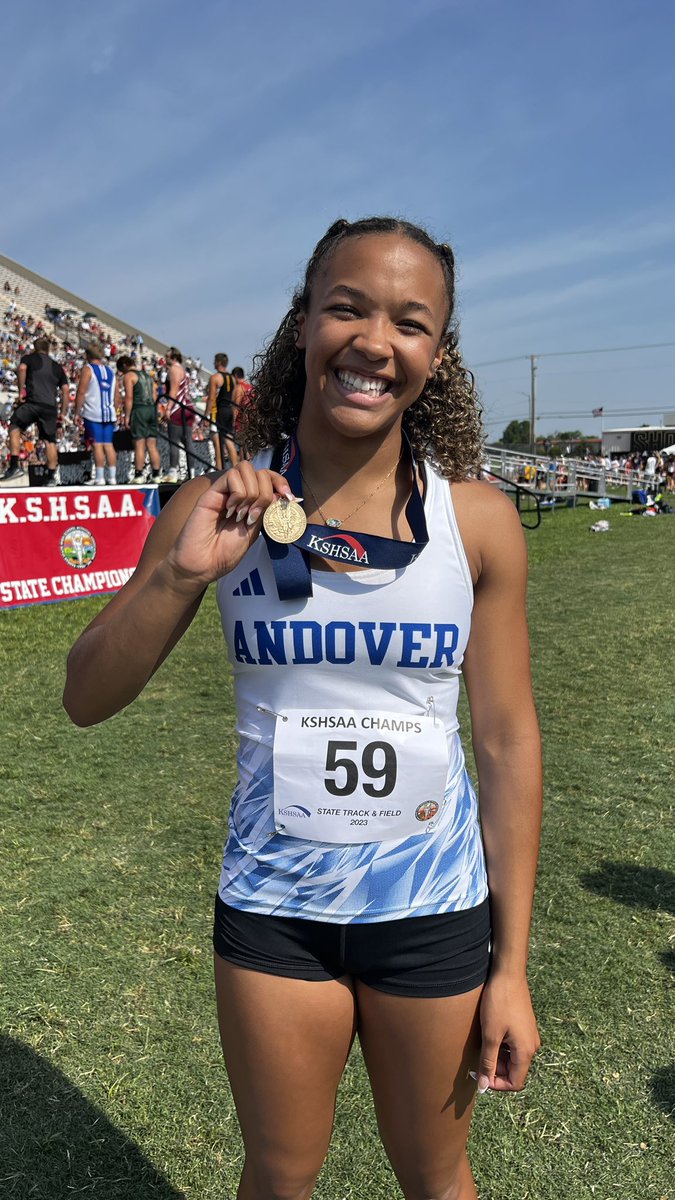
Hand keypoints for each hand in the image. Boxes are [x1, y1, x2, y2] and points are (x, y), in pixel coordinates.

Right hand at [165, 461, 291, 588]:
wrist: (203, 565)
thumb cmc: (224, 553)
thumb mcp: (254, 531)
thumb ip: (266, 511)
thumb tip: (281, 494)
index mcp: (251, 502)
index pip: (269, 477)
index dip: (280, 482)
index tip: (288, 498)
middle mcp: (238, 493)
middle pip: (261, 472)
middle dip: (265, 494)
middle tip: (252, 516)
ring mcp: (225, 492)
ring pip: (246, 469)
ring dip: (251, 493)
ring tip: (240, 514)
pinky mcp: (212, 493)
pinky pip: (232, 476)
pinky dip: (238, 493)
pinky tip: (230, 510)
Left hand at [475, 970, 539, 1092]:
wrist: (508, 974)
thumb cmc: (499, 1003)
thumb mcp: (490, 1035)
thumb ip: (488, 1063)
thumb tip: (484, 1086)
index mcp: (526, 1051)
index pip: (515, 1083)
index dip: (497, 1085)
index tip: (480, 1076)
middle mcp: (532, 1045)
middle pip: (514, 1071)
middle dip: (496, 1070)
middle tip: (477, 1060)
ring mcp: (529, 1035)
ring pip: (513, 1058)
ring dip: (497, 1057)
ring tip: (482, 1044)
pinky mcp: (524, 1026)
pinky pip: (514, 1045)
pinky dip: (501, 1046)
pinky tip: (489, 1034)